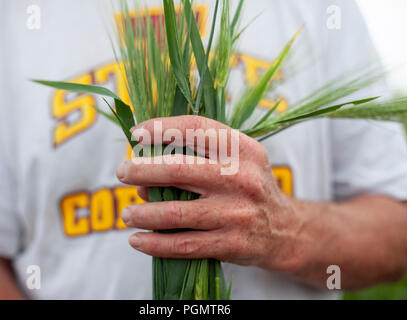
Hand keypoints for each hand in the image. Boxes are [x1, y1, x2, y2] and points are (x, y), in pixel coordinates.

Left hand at [116, 116, 306, 272]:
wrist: (285, 230)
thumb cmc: (250, 187)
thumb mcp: (239, 160)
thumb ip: (200, 156)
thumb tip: (145, 169)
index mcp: (243, 149)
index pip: (196, 128)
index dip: (162, 128)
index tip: (136, 134)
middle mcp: (241, 178)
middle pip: (178, 169)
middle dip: (141, 170)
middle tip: (121, 172)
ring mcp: (236, 213)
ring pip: (175, 212)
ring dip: (142, 213)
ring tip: (126, 213)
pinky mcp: (231, 243)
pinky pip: (184, 245)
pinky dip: (154, 243)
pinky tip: (138, 240)